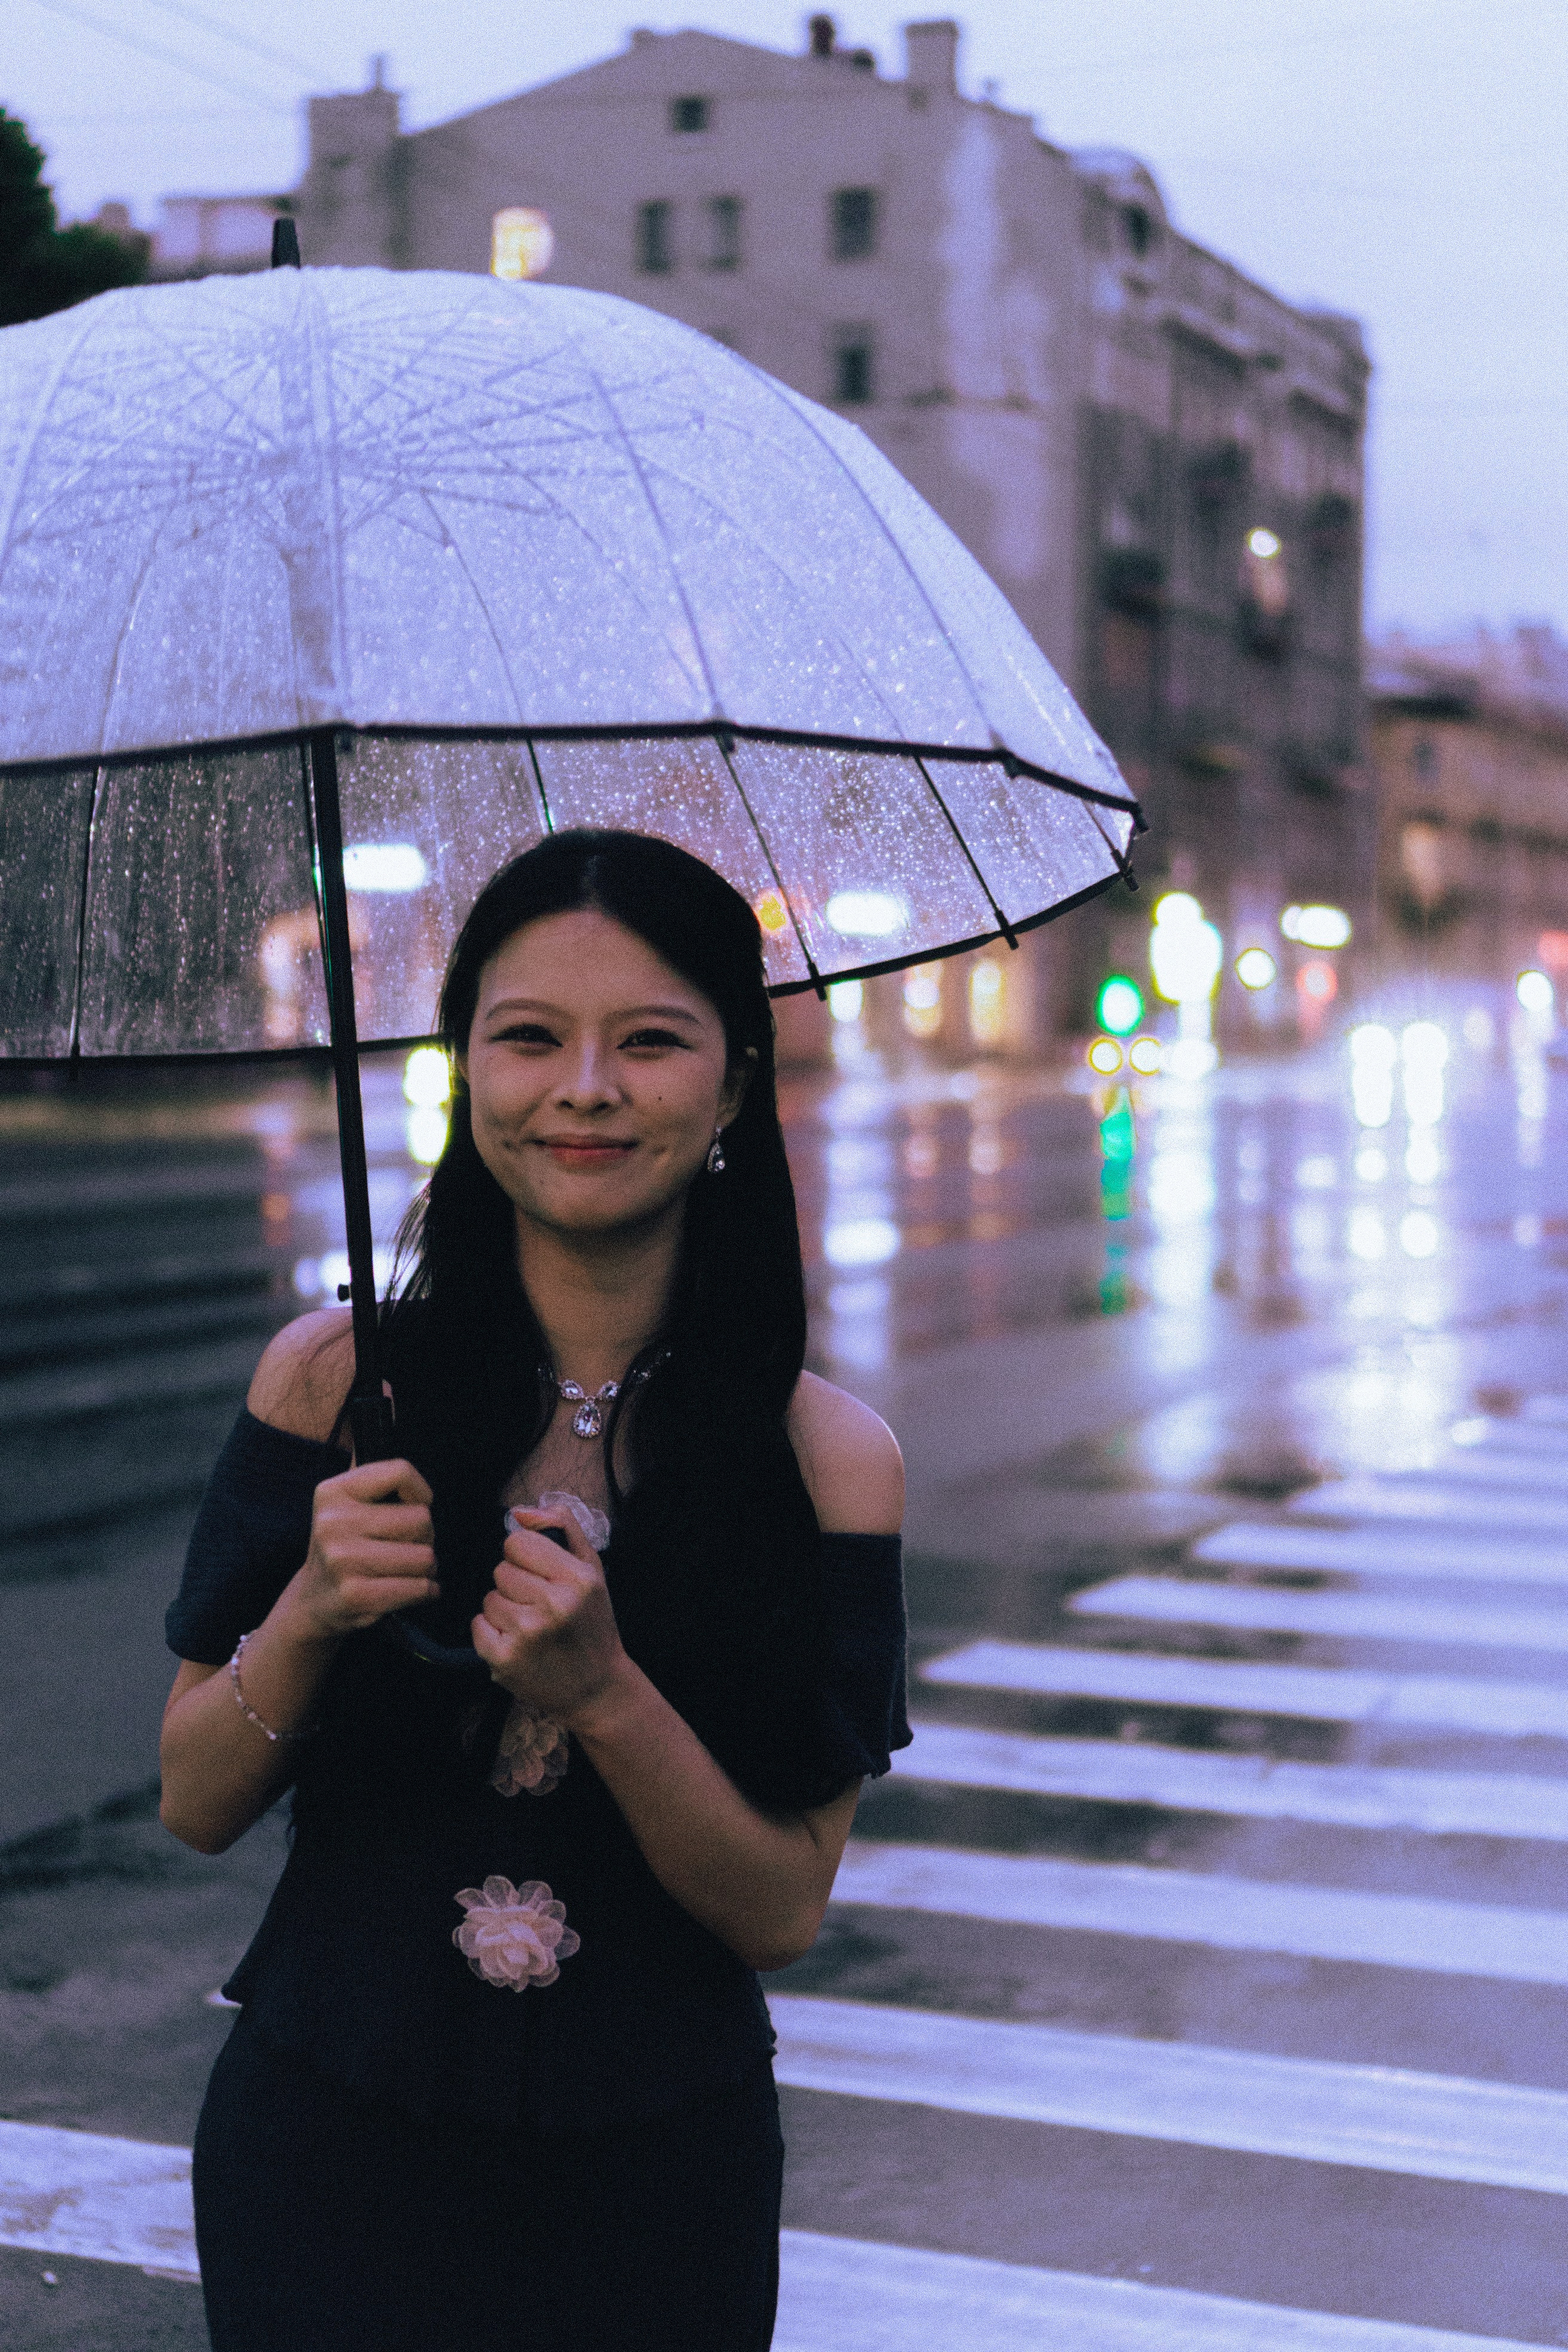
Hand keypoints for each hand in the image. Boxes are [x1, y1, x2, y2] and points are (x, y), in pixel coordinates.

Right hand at [283, 1459, 437, 1640]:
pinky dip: (426, 1590)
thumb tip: (386, 1422)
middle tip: (408, 1546)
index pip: (400, 1471)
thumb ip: (374, 1476)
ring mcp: (343, 1561)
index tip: (415, 1506)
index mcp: (333, 1492)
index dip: (420, 1492)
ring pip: (425, 1556)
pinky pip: (419, 1587)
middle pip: (421, 1518)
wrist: (312, 1601)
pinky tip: (413, 1590)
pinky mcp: (357, 1595)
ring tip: (407, 1570)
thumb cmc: (342, 1547)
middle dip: (425, 1536)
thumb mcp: (345, 1504)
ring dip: (427, 1567)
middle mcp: (333, 1523)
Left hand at [472, 1505, 627, 1725]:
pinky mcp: (504, 1659)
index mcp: (577, 1579)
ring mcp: (526, 1634)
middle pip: (501, 1569)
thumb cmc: (592, 1624)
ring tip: (530, 1625)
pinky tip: (516, 1640)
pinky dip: (490, 1631)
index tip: (541, 1574)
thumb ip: (562, 1527)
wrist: (596, 1688)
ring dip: (504, 1607)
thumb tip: (518, 1512)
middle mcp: (553, 1605)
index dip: (525, 1556)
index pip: (517, 1542)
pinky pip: (477, 1624)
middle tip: (538, 1605)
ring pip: (489, 1597)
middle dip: (516, 1583)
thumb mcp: (592, 1569)